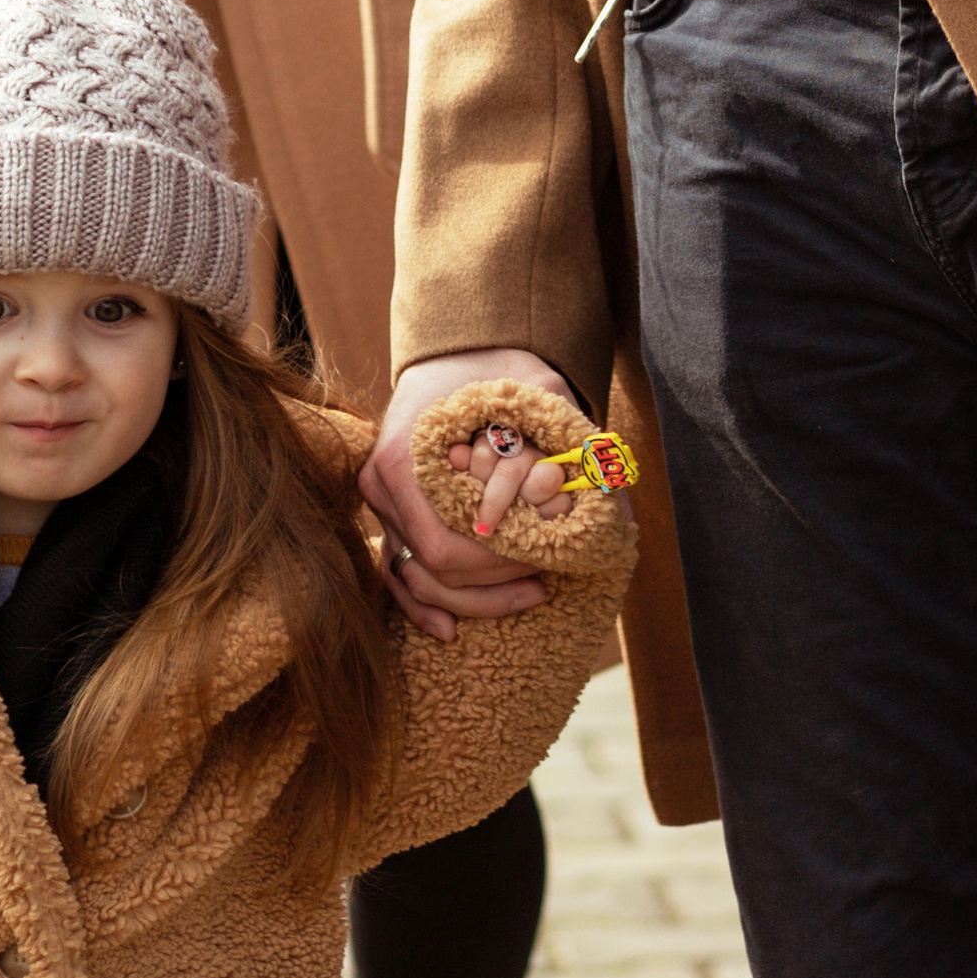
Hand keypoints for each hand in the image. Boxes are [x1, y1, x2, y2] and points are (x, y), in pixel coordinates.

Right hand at [361, 349, 577, 639]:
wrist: (459, 347)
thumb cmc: (498, 369)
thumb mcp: (535, 392)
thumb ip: (560, 434)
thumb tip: (597, 487)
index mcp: (407, 458)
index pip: (448, 546)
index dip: (498, 564)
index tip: (544, 555)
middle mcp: (381, 483)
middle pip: (432, 569)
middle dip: (491, 585)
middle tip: (543, 579)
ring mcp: (378, 501)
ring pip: (416, 579)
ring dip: (469, 601)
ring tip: (526, 594)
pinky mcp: (386, 512)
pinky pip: (395, 574)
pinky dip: (421, 605)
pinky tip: (450, 630)